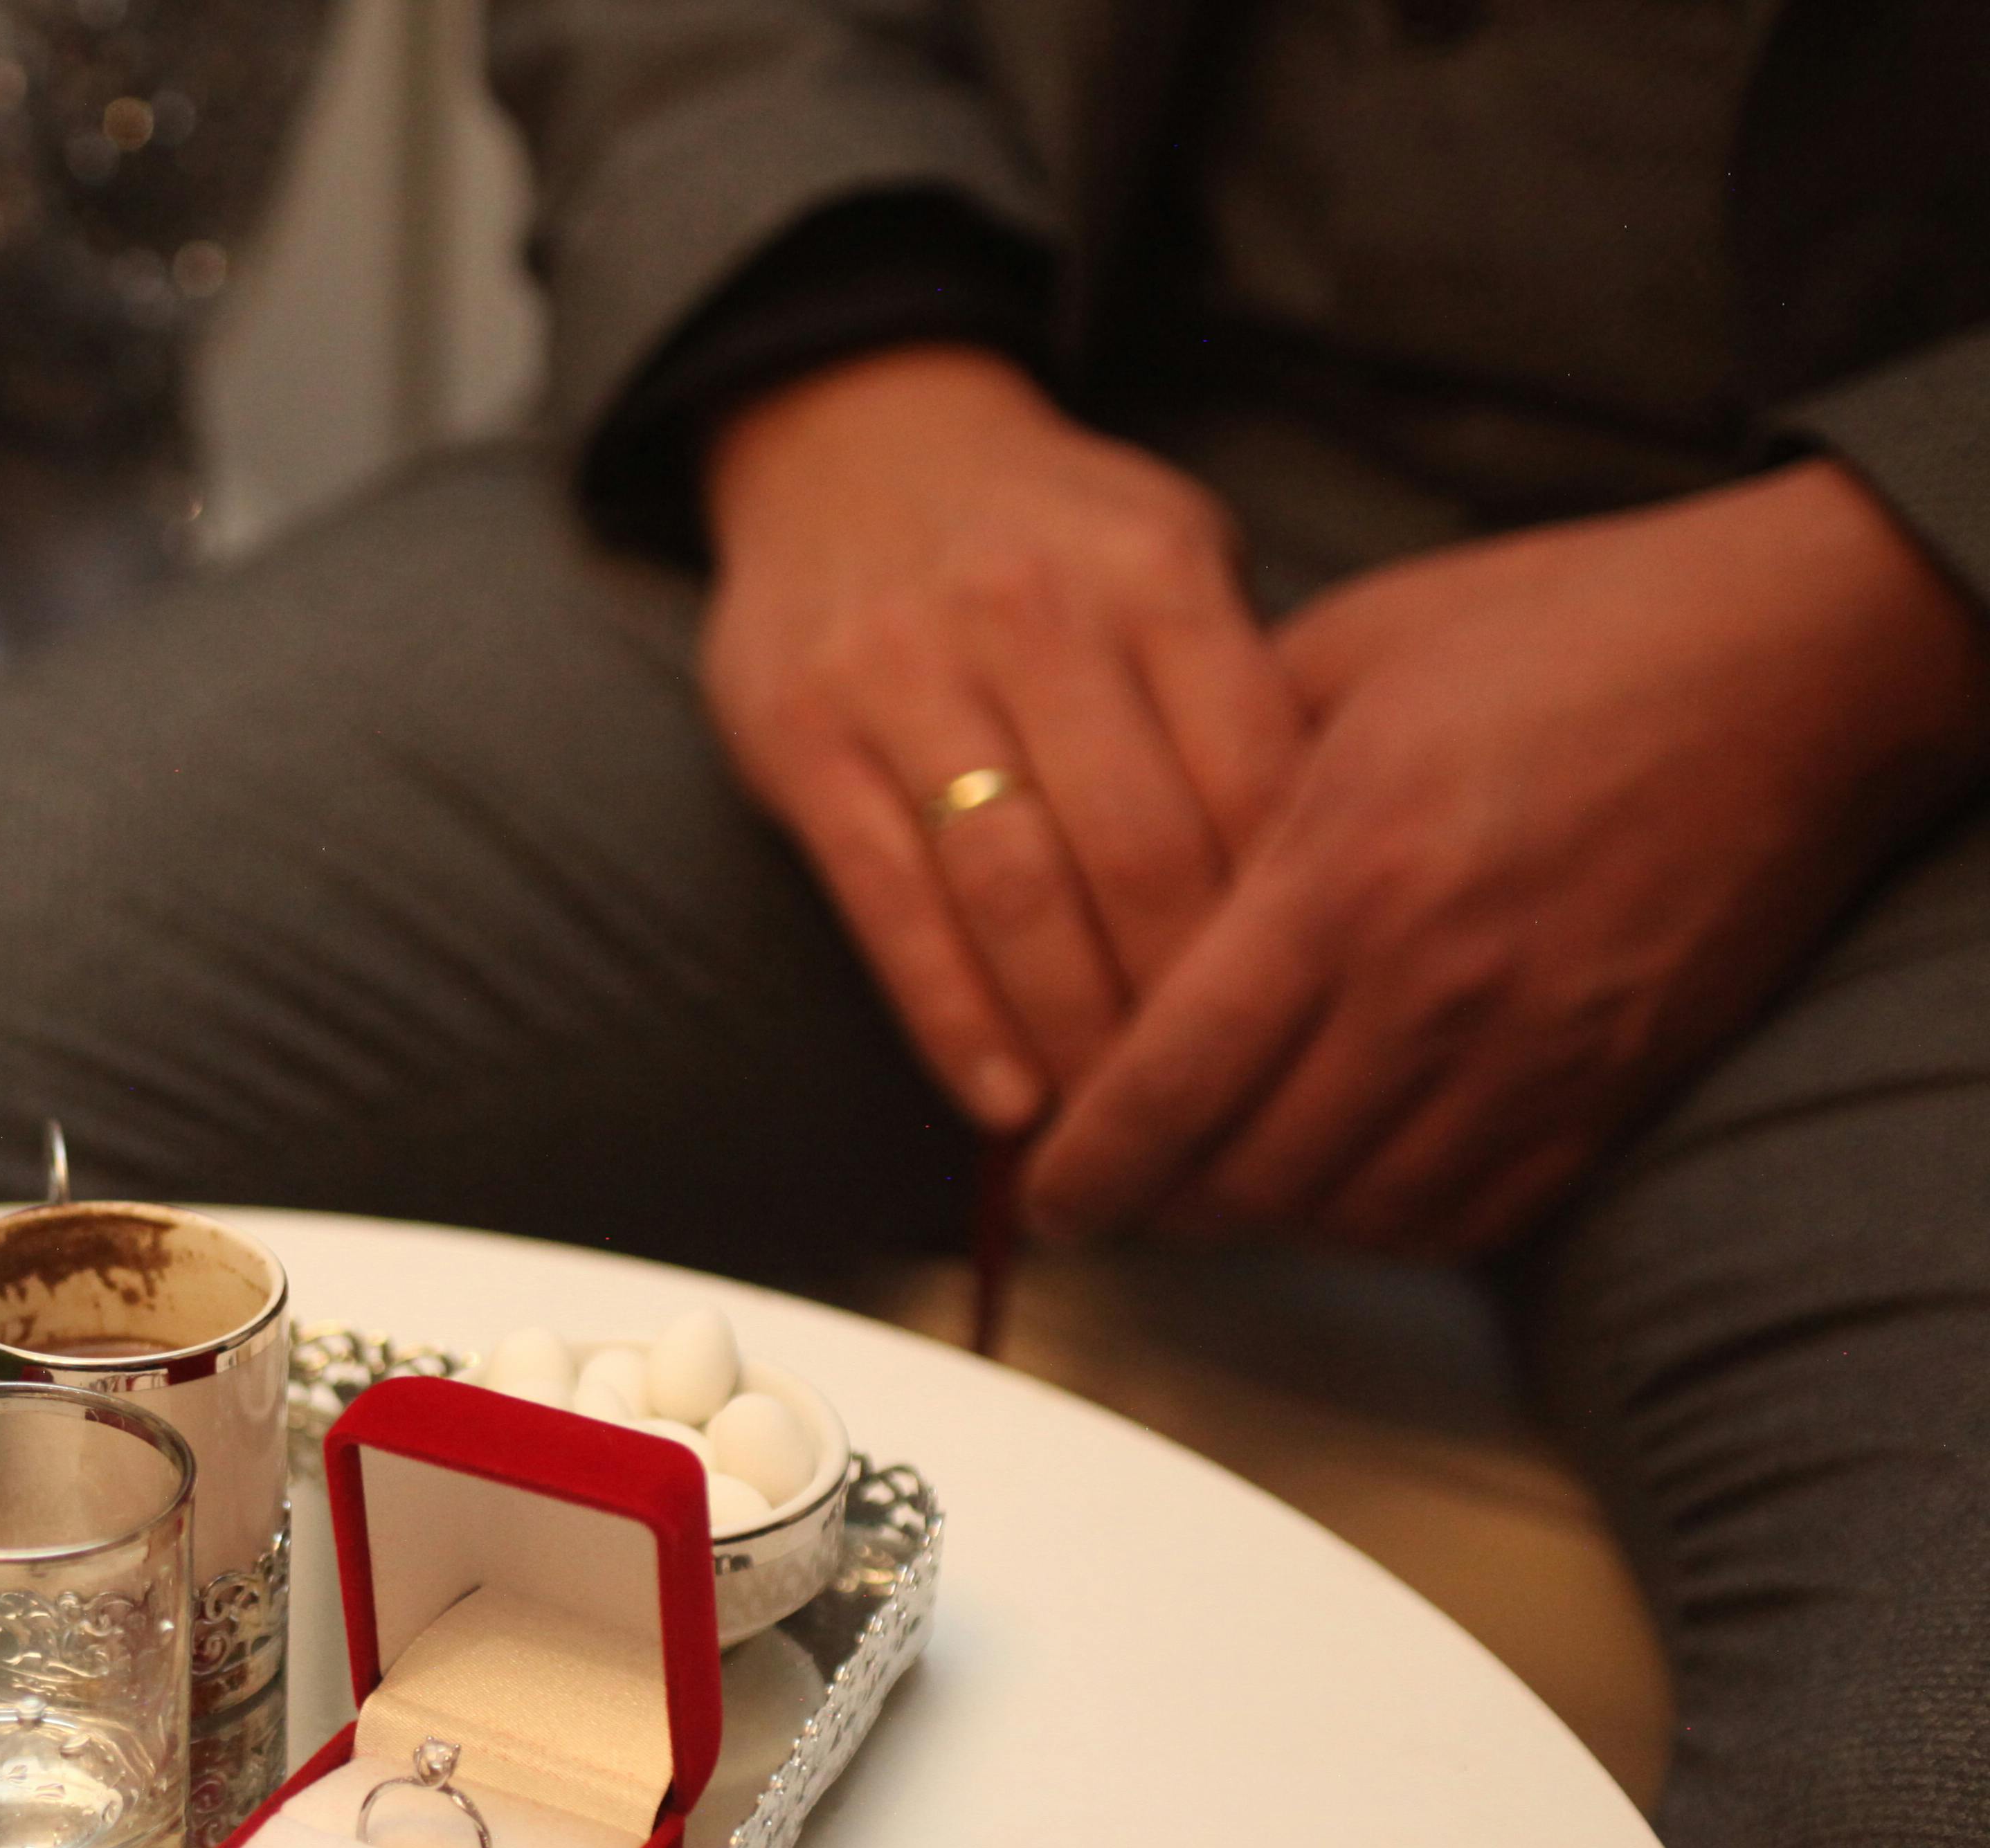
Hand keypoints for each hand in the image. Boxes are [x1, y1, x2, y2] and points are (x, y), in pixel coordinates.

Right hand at [699, 345, 1308, 1132]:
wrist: (849, 442)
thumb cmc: (1043, 538)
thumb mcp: (1170, 559)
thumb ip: (1236, 696)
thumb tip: (1323, 894)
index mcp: (1150, 569)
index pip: (1249, 778)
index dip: (1291, 926)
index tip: (1321, 1031)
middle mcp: (1027, 611)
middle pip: (1140, 850)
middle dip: (1190, 1006)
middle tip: (1232, 1111)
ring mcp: (901, 672)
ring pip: (1014, 889)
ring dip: (1075, 1030)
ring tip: (1122, 1129)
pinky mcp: (800, 736)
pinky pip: (888, 903)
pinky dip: (952, 1017)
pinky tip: (1005, 1101)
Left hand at [1026, 460, 1989, 1254]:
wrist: (1797, 654)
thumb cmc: (1561, 630)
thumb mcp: (1344, 653)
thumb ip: (1212, 762)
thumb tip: (1102, 848)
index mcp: (1340, 876)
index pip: (1167, 1086)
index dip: (1085, 1170)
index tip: (1046, 1193)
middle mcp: (1433, 986)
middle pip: (1246, 1178)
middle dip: (1158, 1206)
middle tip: (1115, 1189)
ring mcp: (1535, 1046)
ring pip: (1351, 1216)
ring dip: (1268, 1220)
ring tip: (1219, 1182)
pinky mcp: (1614, 1080)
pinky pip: (1470, 1215)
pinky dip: (1385, 1221)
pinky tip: (1343, 1176)